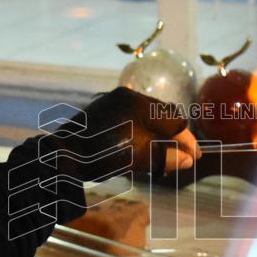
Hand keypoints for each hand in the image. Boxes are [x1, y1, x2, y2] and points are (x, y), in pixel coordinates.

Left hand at [42, 87, 201, 180]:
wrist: (62, 155)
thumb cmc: (103, 154)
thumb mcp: (140, 158)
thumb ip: (166, 157)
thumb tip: (186, 159)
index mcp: (140, 103)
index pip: (174, 120)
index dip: (187, 140)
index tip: (194, 156)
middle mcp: (128, 96)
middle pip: (162, 115)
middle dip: (174, 136)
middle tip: (182, 156)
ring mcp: (113, 102)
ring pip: (147, 117)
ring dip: (158, 135)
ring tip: (164, 154)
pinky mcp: (101, 111)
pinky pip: (131, 119)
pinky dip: (142, 132)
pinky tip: (143, 146)